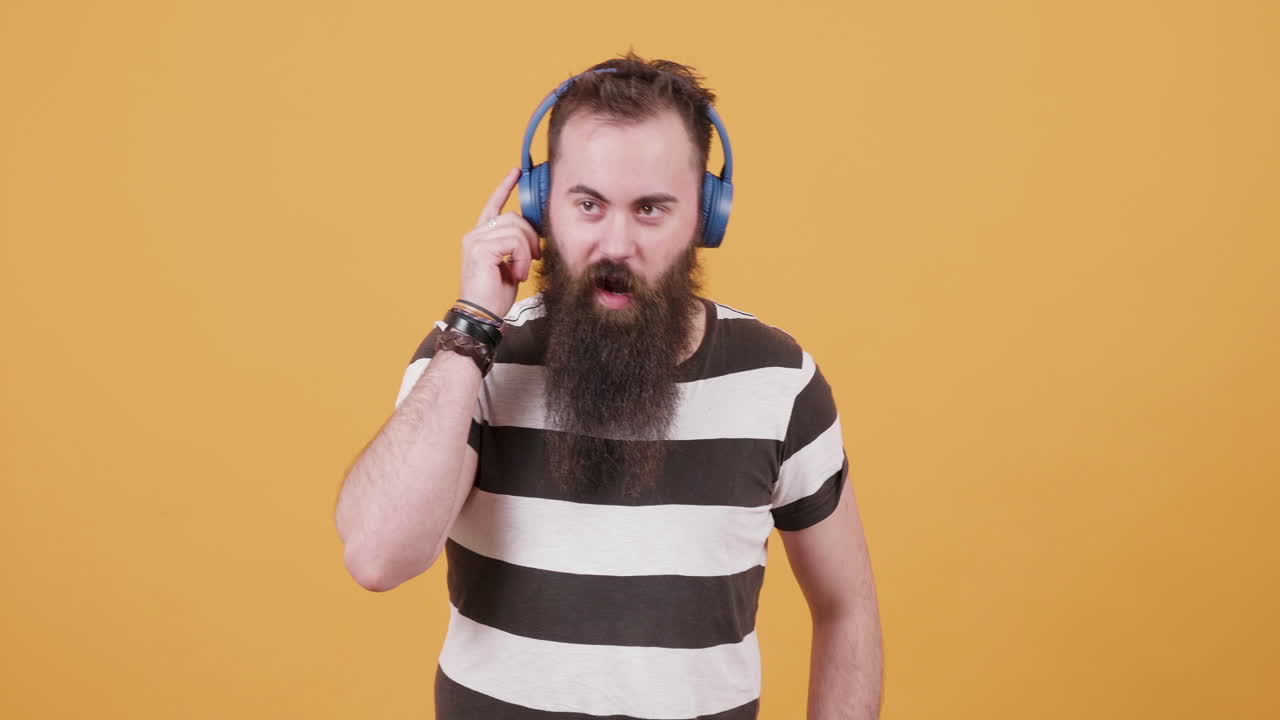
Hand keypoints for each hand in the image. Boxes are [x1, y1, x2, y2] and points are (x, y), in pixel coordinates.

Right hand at [457, 168, 541, 319]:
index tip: (516, 172)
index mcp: (480, 237)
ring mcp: (475, 241)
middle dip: (530, 235)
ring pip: (516, 229)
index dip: (505, 187)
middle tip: (533, 257)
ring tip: (522, 270)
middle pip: (513, 217)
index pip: (493, 205)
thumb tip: (532, 233)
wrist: (481, 315)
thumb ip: (515, 245)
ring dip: (526, 251)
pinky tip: (517, 273)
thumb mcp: (509, 264)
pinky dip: (522, 258)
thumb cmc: (495, 294)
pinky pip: (514, 242)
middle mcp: (474, 235)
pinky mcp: (481, 249)